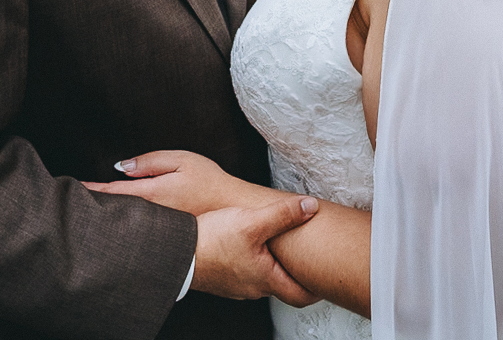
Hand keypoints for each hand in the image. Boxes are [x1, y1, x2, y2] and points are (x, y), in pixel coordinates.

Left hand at [83, 150, 262, 215]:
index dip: (92, 191)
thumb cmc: (211, 183)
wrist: (235, 211)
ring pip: (126, 224)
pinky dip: (127, 226)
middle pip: (115, 213)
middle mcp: (152, 216)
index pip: (114, 194)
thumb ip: (150, 162)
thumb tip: (122, 166)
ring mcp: (159, 230)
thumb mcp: (182, 160)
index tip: (74, 189)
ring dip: (109, 218)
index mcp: (153, 194)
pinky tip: (120, 225)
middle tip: (72, 204)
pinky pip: (141, 231)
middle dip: (95, 208)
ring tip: (90, 214)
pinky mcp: (167, 237)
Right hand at [190, 196, 321, 306]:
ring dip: (271, 265)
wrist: (175, 252)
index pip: (301, 296)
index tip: (326, 280)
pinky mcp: (221, 278)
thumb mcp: (252, 222)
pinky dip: (252, 262)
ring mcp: (235, 285)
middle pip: (282, 285)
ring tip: (277, 247)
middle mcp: (252, 288)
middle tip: (306, 259)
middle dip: (294, 272)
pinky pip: (243, 272)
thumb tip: (310, 206)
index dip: (316, 289)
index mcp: (266, 279)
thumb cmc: (212, 241)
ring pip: (261, 278)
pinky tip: (247, 245)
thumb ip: (283, 214)